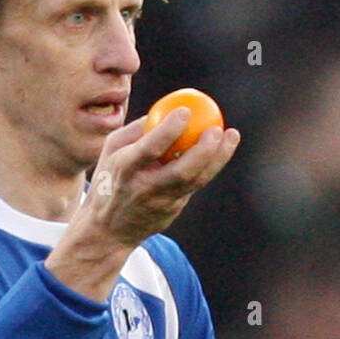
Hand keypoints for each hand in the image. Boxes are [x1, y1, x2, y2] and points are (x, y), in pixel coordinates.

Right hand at [82, 109, 240, 249]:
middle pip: (181, 171)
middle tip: (217, 128)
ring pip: (195, 181)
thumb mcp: (112, 150)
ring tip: (231, 135)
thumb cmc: (110, 179)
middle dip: (203, 149)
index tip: (185, 110)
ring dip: (217, 158)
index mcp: (126, 169)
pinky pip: (192, 185)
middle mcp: (145, 188)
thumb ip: (138, 130)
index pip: (150, 148)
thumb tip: (168, 109)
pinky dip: (207, 166)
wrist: (108, 229)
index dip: (169, 129)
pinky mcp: (173, 212)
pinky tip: (218, 150)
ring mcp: (161, 203)